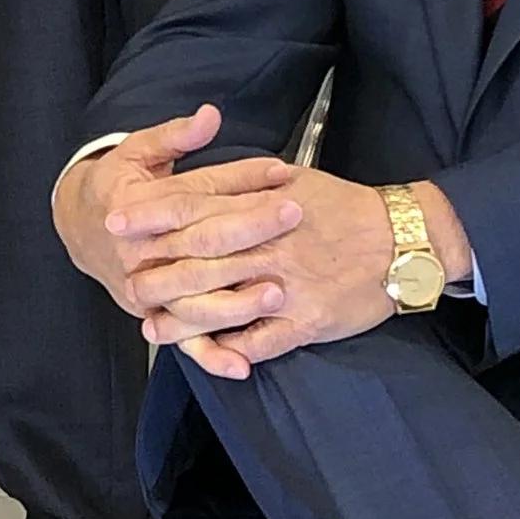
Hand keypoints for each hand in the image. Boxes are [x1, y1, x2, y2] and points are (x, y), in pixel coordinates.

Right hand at [51, 105, 296, 337]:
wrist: (78, 226)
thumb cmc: (117, 185)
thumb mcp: (137, 150)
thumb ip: (175, 135)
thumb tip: (210, 116)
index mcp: (135, 206)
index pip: (195, 193)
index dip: (238, 181)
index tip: (280, 172)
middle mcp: (140, 251)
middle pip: (200, 243)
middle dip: (251, 229)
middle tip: (294, 216)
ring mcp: (146, 288)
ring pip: (193, 298)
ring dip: (236, 298)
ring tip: (277, 291)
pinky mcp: (152, 314)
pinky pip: (183, 340)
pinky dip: (211, 354)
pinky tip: (242, 364)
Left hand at [57, 107, 469, 382]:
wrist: (403, 239)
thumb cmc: (346, 207)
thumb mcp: (297, 178)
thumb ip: (248, 178)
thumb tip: (214, 163)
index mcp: (261, 207)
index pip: (193, 208)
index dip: (151, 215)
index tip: (116, 220)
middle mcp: (268, 247)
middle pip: (200, 259)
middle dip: (157, 272)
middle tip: (123, 282)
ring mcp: (287, 286)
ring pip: (224, 304)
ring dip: (185, 319)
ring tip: (152, 327)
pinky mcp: (308, 320)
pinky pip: (264, 340)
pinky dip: (235, 350)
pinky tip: (210, 355)